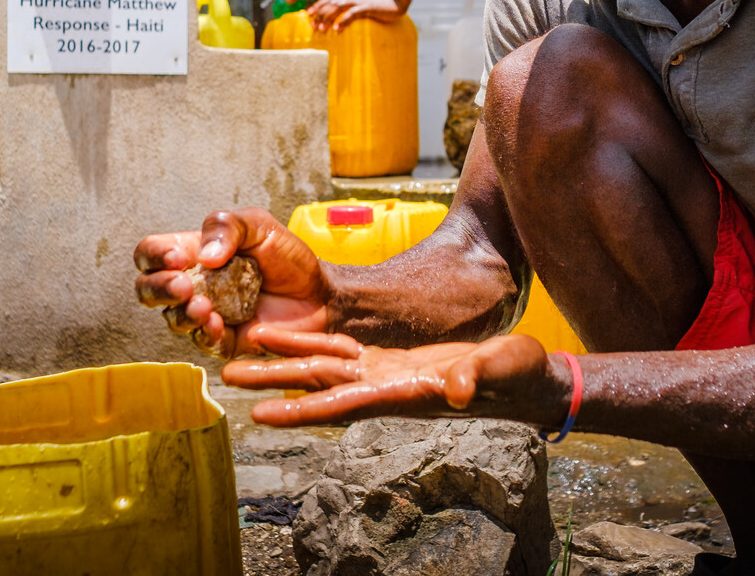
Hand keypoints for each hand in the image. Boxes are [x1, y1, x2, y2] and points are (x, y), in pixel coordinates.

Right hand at [134, 209, 330, 357]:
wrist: (320, 292)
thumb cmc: (288, 257)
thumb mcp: (259, 225)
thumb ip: (227, 227)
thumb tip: (203, 255)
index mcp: (193, 253)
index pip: (151, 253)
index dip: (154, 256)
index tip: (178, 257)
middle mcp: (193, 285)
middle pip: (148, 290)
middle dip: (158, 288)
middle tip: (184, 285)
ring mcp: (206, 315)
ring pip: (172, 319)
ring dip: (182, 312)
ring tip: (203, 306)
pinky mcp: (224, 341)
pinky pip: (202, 343)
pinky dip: (205, 333)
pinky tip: (217, 323)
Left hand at [221, 327, 565, 427]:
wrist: (527, 379)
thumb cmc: (518, 376)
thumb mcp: (501, 370)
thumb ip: (478, 378)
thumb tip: (458, 392)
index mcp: (404, 395)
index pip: (343, 406)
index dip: (302, 410)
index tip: (261, 415)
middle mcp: (385, 389)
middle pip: (318, 387)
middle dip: (273, 383)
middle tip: (227, 377)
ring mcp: (386, 375)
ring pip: (323, 367)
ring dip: (282, 362)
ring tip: (240, 355)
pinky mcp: (391, 361)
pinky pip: (342, 351)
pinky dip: (311, 345)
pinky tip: (285, 338)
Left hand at [307, 0, 406, 31]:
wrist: (397, 1)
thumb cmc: (380, 7)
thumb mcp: (363, 8)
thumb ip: (351, 12)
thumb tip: (340, 22)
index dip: (318, 5)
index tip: (308, 14)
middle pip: (331, 3)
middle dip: (320, 14)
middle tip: (313, 26)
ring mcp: (359, 2)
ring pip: (339, 7)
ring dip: (329, 18)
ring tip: (322, 30)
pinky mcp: (368, 7)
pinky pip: (353, 13)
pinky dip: (344, 20)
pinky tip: (338, 29)